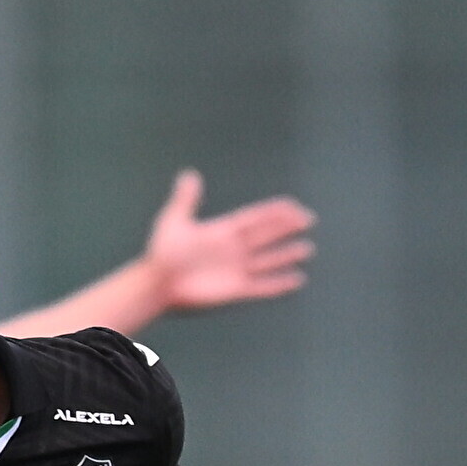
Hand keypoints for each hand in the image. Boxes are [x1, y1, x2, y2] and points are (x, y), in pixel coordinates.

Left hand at [144, 171, 315, 313]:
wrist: (158, 284)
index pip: (256, 218)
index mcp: (223, 231)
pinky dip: (280, 284)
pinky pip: (263, 286)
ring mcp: (236, 270)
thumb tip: (190, 175)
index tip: (293, 206)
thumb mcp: (174, 220)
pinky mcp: (236, 290)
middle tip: (309, 219)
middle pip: (267, 236)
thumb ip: (185, 199)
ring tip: (307, 249)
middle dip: (287, 228)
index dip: (275, 212)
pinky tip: (297, 279)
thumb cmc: (163, 253)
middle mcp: (234, 250)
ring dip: (287, 254)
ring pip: (269, 260)